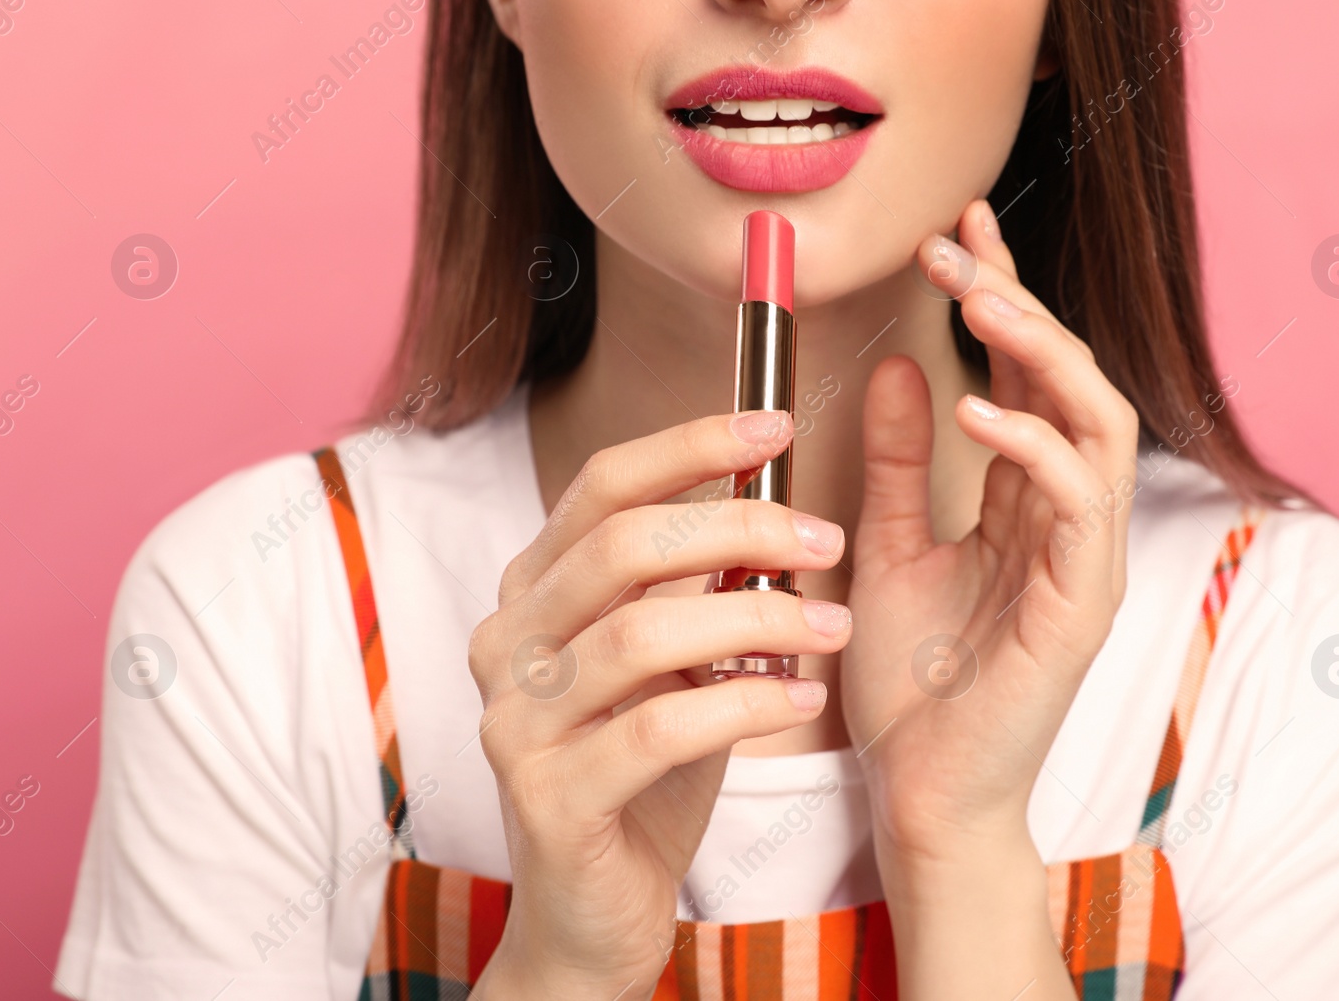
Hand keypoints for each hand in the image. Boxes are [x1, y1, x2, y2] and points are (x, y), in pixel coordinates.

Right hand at [466, 411, 852, 999]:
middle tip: (828, 541)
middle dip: (741, 528)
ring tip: (834, 629)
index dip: (688, 446)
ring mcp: (515, 722)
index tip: (773, 426)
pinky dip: (745, 704)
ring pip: (645, 632)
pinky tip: (801, 700)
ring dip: (760, 621)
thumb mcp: (673, 663)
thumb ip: (698, 591)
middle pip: (624, 546)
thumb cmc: (644, 773)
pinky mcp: (549, 797)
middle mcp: (505, 644)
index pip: (601, 487)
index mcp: (532, 593)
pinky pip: (660, 727)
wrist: (595, 911)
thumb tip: (776, 511)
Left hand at [844, 198, 1138, 871]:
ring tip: (978, 300)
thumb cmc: (911, 684)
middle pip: (1068, 380)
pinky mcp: (1086, 603)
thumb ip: (898, 464)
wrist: (921, 792)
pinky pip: (1080, 501)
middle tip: (957, 243)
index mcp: (1024, 502)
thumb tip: (903, 368)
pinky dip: (1033, 446)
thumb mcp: (888, 548)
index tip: (959, 229)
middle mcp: (1067, 518)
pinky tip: (977, 412)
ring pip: (1096, 423)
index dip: (1000, 298)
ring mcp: (1085, 558)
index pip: (1025, 376)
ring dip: (1041, 352)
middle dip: (1017, 302)